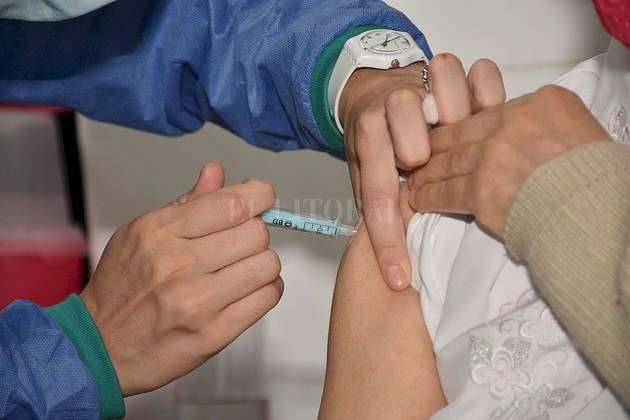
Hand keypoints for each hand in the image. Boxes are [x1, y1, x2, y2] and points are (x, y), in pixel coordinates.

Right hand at [80, 161, 282, 395]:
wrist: (100, 347)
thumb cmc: (120, 289)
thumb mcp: (139, 234)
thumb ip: (185, 203)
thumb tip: (215, 173)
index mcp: (161, 233)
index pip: (231, 203)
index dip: (258, 195)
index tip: (261, 196)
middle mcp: (179, 265)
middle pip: (256, 232)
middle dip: (255, 232)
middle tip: (240, 241)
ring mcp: (198, 302)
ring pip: (267, 264)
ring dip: (261, 263)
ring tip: (242, 267)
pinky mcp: (213, 334)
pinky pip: (267, 298)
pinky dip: (266, 289)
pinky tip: (246, 288)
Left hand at [339, 54, 503, 289]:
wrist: (373, 88)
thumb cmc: (374, 139)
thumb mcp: (363, 172)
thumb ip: (374, 202)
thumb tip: (387, 253)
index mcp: (367, 135)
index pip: (378, 196)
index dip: (388, 241)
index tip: (399, 277)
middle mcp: (395, 107)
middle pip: (409, 133)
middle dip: (415, 157)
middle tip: (421, 170)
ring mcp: (429, 88)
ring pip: (443, 92)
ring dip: (454, 118)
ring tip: (458, 140)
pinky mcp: (461, 77)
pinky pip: (481, 75)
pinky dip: (488, 92)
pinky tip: (489, 115)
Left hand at [408, 85, 609, 237]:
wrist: (597, 211)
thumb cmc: (598, 178)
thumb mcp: (581, 131)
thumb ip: (547, 126)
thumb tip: (530, 136)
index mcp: (541, 103)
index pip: (490, 112)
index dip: (468, 126)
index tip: (456, 134)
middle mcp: (511, 123)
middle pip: (462, 133)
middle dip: (437, 146)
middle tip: (419, 154)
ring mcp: (492, 156)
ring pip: (448, 161)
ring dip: (428, 172)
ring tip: (415, 179)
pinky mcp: (480, 190)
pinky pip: (446, 191)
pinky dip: (429, 195)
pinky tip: (419, 199)